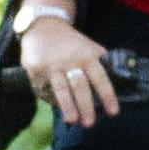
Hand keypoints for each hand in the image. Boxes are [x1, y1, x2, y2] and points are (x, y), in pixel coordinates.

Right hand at [19, 9, 117, 126]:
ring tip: (72, 120)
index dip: (107, 95)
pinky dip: (50, 99)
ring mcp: (51, 65)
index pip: (100, 77)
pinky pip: (43, 88)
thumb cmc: (71, 43)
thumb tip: (113, 86)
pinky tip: (55, 104)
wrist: (43, 26)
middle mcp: (69, 60)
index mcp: (86, 55)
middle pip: (80, 86)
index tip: (113, 112)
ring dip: (67, 105)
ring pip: (61, 88)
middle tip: (90, 123)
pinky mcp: (35, 69)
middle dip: (85, 105)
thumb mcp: (88, 47)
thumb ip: (99, 63)